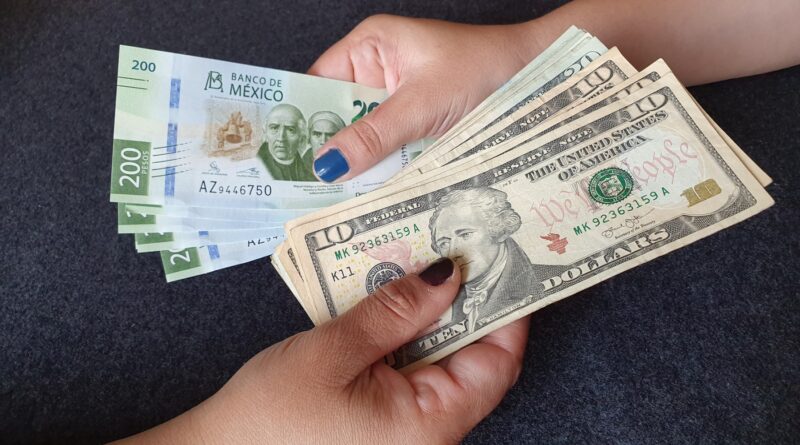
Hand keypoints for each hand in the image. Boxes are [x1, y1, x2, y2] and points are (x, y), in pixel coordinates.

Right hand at [115, 258, 529, 443]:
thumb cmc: (270, 416)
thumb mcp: (333, 352)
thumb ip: (396, 312)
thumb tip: (449, 273)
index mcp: (430, 424)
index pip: (498, 362)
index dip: (508, 308)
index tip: (502, 257)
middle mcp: (431, 431)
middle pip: (476, 360)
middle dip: (471, 302)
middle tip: (460, 245)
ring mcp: (409, 426)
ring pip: (444, 360)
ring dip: (439, 314)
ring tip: (428, 261)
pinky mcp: (387, 418)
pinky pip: (416, 370)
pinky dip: (413, 333)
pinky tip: (398, 299)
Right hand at [308, 14, 542, 181]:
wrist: (540, 79)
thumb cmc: (485, 70)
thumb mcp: (422, 105)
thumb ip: (373, 136)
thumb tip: (325, 165)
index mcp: (371, 47)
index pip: (318, 85)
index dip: (301, 120)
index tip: (281, 158)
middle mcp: (380, 71)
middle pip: (339, 116)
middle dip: (330, 151)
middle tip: (305, 193)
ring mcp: (400, 100)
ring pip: (366, 137)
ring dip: (359, 165)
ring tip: (332, 202)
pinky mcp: (420, 124)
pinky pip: (391, 149)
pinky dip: (385, 170)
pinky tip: (371, 195)